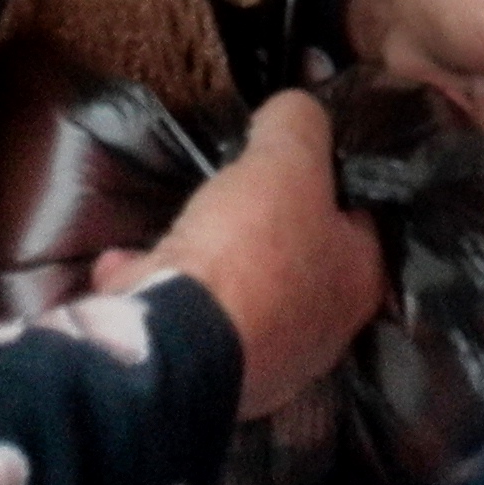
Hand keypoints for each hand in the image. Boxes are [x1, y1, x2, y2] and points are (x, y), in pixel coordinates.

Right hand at [106, 91, 384, 418]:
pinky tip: (123, 267)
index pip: (360, 220)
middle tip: (235, 191)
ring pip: (233, 295)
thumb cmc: (254, 249)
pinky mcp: (200, 377)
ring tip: (179, 226)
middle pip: (291, 259)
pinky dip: (152, 290)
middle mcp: (319, 332)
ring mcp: (260, 362)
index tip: (299, 156)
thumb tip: (296, 107)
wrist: (177, 346)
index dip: (332, 181)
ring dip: (200, 260)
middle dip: (258, 225)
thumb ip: (298, 123)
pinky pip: (179, 320)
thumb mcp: (286, 158)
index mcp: (357, 282)